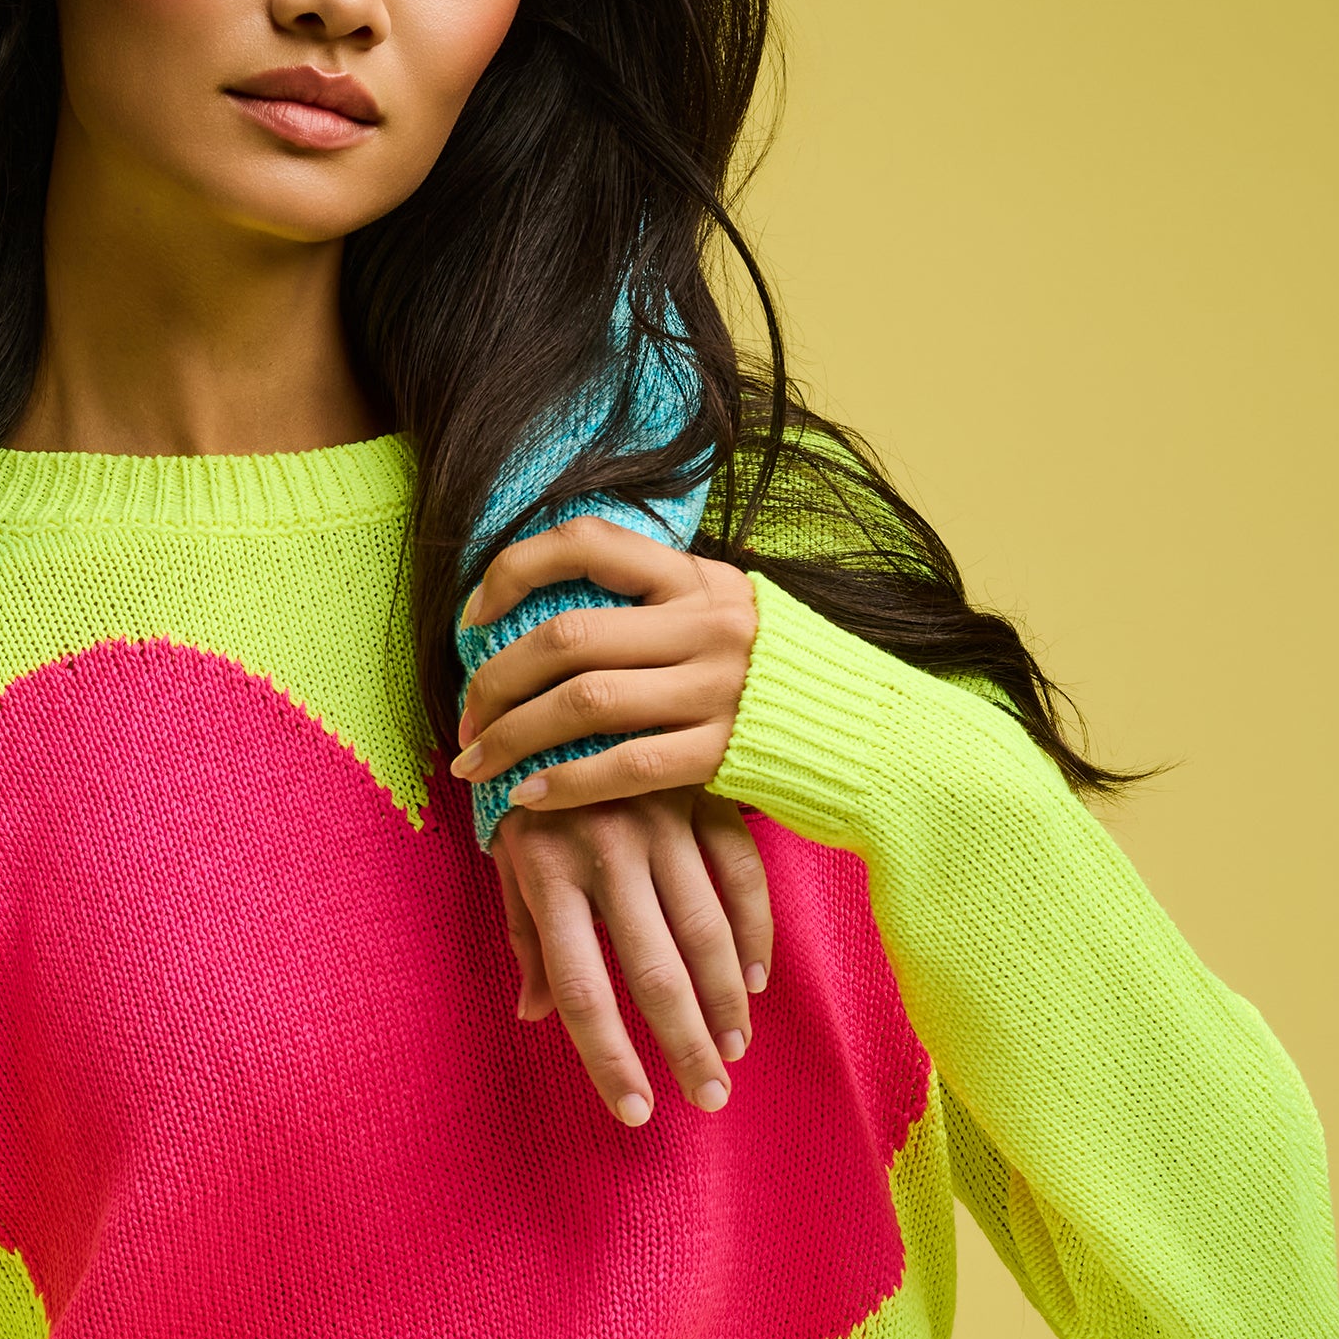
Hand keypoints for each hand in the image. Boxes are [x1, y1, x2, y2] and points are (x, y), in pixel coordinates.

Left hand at [449, 517, 758, 810]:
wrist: (874, 736)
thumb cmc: (773, 678)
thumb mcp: (722, 614)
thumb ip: (652, 607)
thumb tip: (541, 617)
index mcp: (697, 576)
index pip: (587, 541)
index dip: (513, 570)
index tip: (472, 618)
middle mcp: (707, 622)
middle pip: (567, 636)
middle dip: (495, 679)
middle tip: (463, 717)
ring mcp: (718, 686)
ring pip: (584, 702)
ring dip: (512, 736)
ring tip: (474, 763)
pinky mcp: (726, 750)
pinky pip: (625, 765)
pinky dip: (566, 784)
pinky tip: (528, 797)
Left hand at [492, 790, 773, 1125]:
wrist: (557, 686)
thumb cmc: (523, 788)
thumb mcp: (508, 855)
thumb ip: (526, 934)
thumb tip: (535, 1015)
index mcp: (547, 872)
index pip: (581, 989)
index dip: (609, 1057)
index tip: (637, 1112)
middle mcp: (607, 851)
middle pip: (654, 971)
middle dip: (686, 1045)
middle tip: (709, 1098)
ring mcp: (660, 822)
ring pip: (706, 930)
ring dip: (726, 1001)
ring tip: (734, 1049)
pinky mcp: (701, 799)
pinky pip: (741, 876)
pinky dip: (754, 933)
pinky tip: (757, 982)